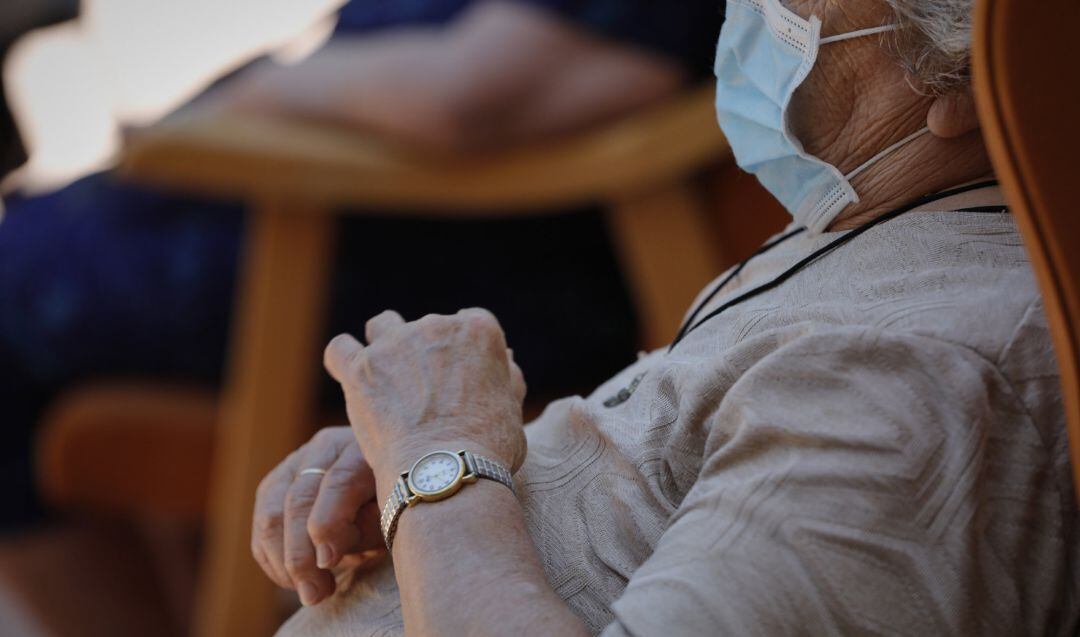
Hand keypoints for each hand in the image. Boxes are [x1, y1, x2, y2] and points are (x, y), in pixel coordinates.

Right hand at [251, 427, 383, 606]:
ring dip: (282, 560)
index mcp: (362, 449)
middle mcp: (325, 448)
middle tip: (314, 594)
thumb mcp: (392, 515)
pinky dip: (271, 558)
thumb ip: (364, 528)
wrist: (382, 484)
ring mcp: (296, 462)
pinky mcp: (276, 484)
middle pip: (298, 498)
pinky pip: (261, 524)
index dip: (328, 525)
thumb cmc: (394, 503)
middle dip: (300, 554)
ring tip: (308, 592)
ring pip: (270, 512)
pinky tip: (292, 581)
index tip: (327, 564)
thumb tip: (323, 555)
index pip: (338, 482)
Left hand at [323, 309, 527, 489]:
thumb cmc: (487, 448)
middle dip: (425, 354)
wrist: (445, 472)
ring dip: (383, 344)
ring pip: (383, 326)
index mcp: (479, 331)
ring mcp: (395, 344)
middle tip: (425, 393)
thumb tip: (506, 358)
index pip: (469, 323)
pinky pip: (341, 348)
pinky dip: (344, 360)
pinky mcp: (360, 368)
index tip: (457, 375)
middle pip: (427, 328)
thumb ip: (506, 378)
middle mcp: (437, 326)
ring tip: (385, 377)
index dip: (462, 350)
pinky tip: (349, 376)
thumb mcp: (511, 409)